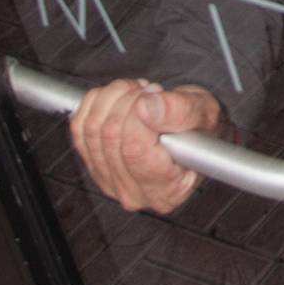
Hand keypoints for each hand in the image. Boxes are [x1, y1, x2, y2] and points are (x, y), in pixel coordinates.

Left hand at [69, 78, 224, 215]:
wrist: (193, 133)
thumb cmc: (202, 129)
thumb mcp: (205, 113)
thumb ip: (180, 111)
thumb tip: (147, 108)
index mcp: (167, 190)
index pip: (135, 148)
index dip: (139, 112)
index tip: (156, 94)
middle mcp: (135, 193)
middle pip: (110, 135)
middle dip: (128, 99)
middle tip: (149, 91)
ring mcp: (110, 182)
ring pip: (92, 129)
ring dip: (112, 98)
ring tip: (137, 95)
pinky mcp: (94, 166)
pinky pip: (78, 128)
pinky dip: (94, 103)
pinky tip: (117, 100)